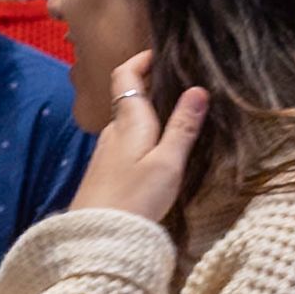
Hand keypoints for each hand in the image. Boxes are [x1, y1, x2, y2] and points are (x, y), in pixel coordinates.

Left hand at [71, 51, 208, 224]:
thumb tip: (198, 89)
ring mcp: (105, 152)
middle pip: (129, 97)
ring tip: (176, 118)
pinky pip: (124, 142)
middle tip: (182, 86)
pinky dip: (141, 136)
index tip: (163, 55)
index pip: (126, 74)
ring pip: (127, 122)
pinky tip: (156, 152)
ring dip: (148, 114)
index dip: (142, 59)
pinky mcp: (104, 172)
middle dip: (152, 87)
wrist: (97, 238)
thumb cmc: (136, 198)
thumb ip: (183, 126)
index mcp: (128, 120)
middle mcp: (112, 130)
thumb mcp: (168, 163)